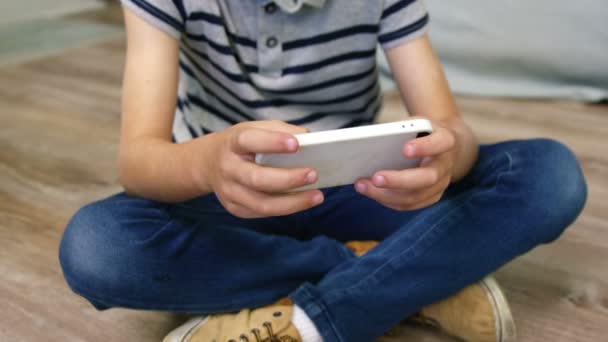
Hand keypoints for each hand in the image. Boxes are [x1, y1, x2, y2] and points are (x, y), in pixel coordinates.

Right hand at [202, 120, 323, 217]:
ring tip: (317, 196)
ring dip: (293, 202)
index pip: (249, 141)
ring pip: (262, 203)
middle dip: (288, 179)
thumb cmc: (242, 145)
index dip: (272, 142)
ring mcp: (229, 191)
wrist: (209, 163)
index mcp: (233, 142)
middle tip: (313, 174)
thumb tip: (310, 140)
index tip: (296, 144)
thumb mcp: (256, 128)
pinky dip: (285, 208)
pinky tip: (302, 202)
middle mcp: (227, 168)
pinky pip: (263, 212)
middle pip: (257, 179)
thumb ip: (281, 131)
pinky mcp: (234, 208)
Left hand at [354, 120, 456, 210]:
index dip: (425, 147)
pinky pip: (409, 204)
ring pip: (415, 196)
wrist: (443, 148)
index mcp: (446, 140)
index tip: (405, 149)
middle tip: (375, 177)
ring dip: (385, 194)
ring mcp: (440, 184)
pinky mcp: (431, 197)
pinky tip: (370, 192)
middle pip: (427, 177)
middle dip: (399, 180)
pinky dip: (387, 200)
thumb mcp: (415, 123)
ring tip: (362, 185)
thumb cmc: (422, 132)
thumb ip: (399, 129)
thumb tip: (368, 141)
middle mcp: (445, 165)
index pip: (440, 143)